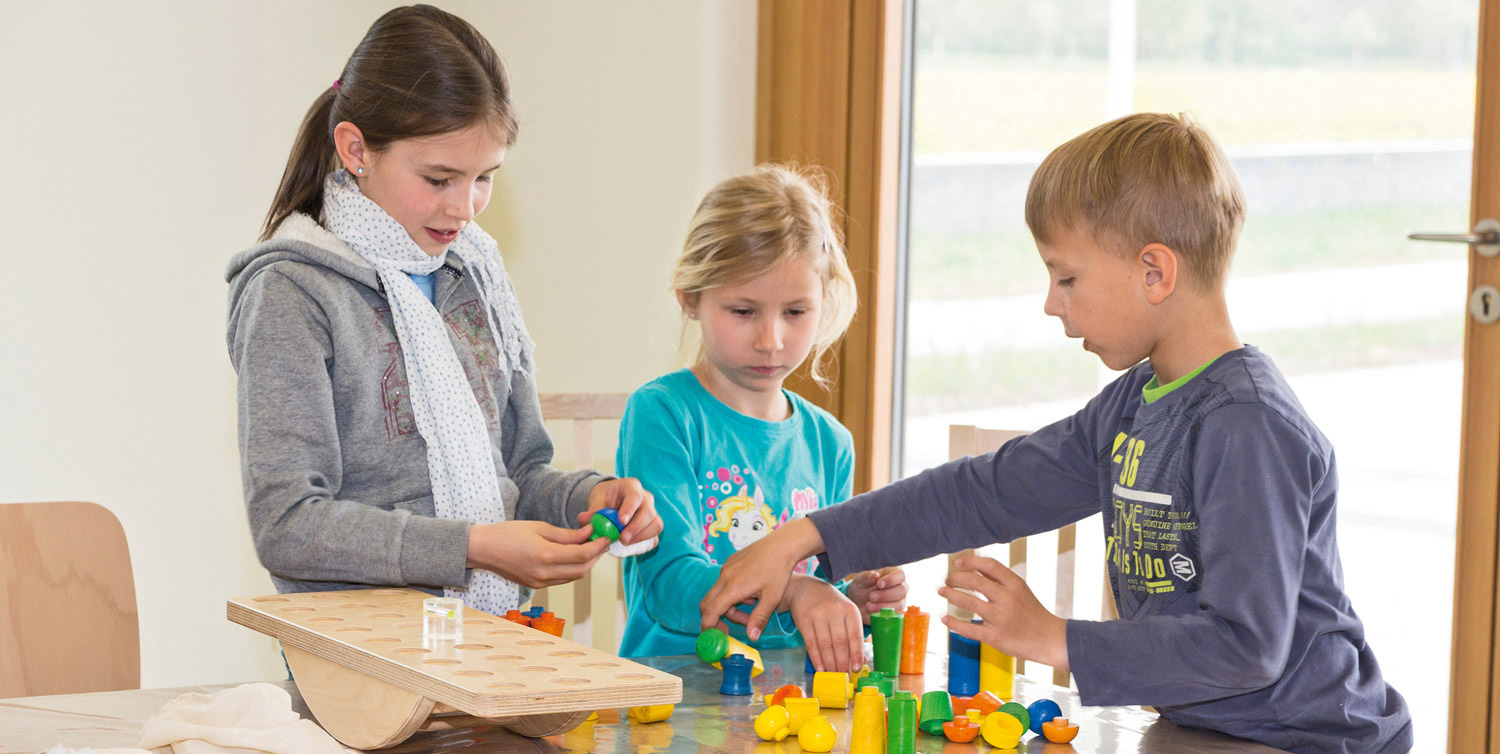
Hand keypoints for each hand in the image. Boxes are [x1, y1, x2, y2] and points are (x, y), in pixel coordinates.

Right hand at [466, 520, 609, 588]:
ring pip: (574, 577)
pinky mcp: (536, 586)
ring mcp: (540, 582)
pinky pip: (562, 579)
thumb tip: (589, 533)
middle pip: (582, 569)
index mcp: (545, 556)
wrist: (483, 550)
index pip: (583, 554)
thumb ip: (567, 534)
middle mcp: (544, 573)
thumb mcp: (539, 527)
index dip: (598, 546)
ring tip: (590, 547)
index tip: (606, 536)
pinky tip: (573, 555)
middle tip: (602, 542)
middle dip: (596, 556)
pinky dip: (572, 568)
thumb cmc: (508, 533)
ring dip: (585, 563)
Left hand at [577, 478, 661, 544]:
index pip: (635, 495)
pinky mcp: (652, 526)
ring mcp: (652, 512)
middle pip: (649, 512)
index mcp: (631, 486)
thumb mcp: (596, 500)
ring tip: (624, 543)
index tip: (621, 521)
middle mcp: (646, 498)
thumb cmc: (605, 498)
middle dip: (636, 527)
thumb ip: (592, 510)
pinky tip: (630, 547)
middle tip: (623, 539)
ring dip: (641, 537)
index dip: (630, 509)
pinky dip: (644, 543)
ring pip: (655, 525)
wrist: (611, 502)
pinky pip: (654, 537)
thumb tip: (584, 518)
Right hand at [700, 517, 824, 640]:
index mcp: (733, 587)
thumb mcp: (772, 598)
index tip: (712, 638)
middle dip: (716, 619)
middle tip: (729, 629)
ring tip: (751, 607)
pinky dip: (732, 594)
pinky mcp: (730, 562)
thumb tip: (751, 637)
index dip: (708, 626)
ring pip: (718, 594)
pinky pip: (724, 583)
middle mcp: (725, 577)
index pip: (710, 611)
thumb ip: (759, 619)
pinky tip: (751, 594)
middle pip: (708, 603)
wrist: (782, 545)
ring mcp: (726, 568)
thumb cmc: (779, 570)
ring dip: (729, 606)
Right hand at [785, 575, 864, 673]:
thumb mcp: (846, 614)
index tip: (855, 669)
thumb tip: (860, 661)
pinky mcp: (804, 620)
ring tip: (833, 674)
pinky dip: (816, 658)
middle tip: (843, 675)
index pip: (855, 636)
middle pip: (840, 643)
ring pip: (826, 645)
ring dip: (830, 663)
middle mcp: (835, 611)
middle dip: (842, 663)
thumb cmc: (831, 604)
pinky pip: (811, 644)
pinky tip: (820, 668)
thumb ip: (854, 635)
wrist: (806, 588)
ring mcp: (818, 615)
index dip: (856, 654)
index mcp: (850, 610)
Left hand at [844, 566, 906, 621]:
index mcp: (895, 574)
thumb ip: (868, 576)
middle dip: (886, 595)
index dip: (891, 580)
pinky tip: (871, 613)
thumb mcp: (861, 579)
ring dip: (883, 606)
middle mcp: (900, 588)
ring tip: (868, 606)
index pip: (900, 575)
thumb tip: (876, 575)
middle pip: (901, 591)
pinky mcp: (895, 614)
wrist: (856, 600)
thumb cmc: (862, 585)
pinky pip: (893, 616)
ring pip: (899, 605)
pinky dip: (882, 615)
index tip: (879, 584)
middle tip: (871, 597)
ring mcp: (899, 602)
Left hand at [939, 555, 1068, 670]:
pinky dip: (954, 623)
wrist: (1050, 639)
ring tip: (943, 592)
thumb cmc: (1032, 612)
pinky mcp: (996, 637)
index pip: (989, 565)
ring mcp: (1001, 618)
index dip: (970, 561)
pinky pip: (969, 629)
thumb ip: (999, 579)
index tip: (956, 562)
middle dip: (956, 578)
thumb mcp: (1020, 589)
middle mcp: (1007, 599)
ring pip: (968, 603)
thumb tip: (973, 566)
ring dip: (951, 595)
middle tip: (946, 579)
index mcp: (1015, 584)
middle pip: (974, 582)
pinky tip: (945, 619)